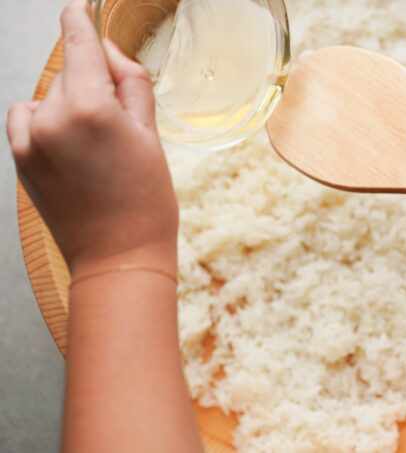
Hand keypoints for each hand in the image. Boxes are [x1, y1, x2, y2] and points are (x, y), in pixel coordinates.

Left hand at [6, 0, 177, 276]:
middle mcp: (52, 117)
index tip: (77, 8)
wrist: (119, 256)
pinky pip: (28, 119)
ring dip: (69, 104)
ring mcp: (30, 139)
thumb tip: (109, 52)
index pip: (79, 43)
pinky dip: (46, 122)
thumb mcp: (151, 135)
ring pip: (48, 96)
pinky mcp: (19, 159)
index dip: (79, 20)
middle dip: (91, 81)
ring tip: (97, 145)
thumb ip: (131, 83)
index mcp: (91, 107)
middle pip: (69, 72)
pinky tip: (72, 149)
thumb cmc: (145, 201)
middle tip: (120, 120)